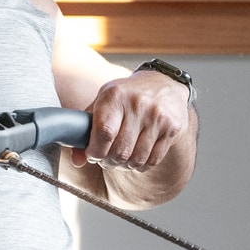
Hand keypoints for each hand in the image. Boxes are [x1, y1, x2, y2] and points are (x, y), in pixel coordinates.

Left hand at [72, 70, 190, 170]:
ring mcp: (158, 116)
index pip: (104, 133)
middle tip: (106, 159)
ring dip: (125, 166)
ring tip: (121, 158)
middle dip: (109, 162)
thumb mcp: (103, 103)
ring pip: (137, 159)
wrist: (163, 83)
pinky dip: (141, 165)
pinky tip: (136, 157)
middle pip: (120, 151)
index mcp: (115, 96)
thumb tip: (77, 161)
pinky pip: (153, 160)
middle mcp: (138, 104)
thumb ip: (87, 130)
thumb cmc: (126, 96)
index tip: (93, 155)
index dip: (95, 152)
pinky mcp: (172, 127)